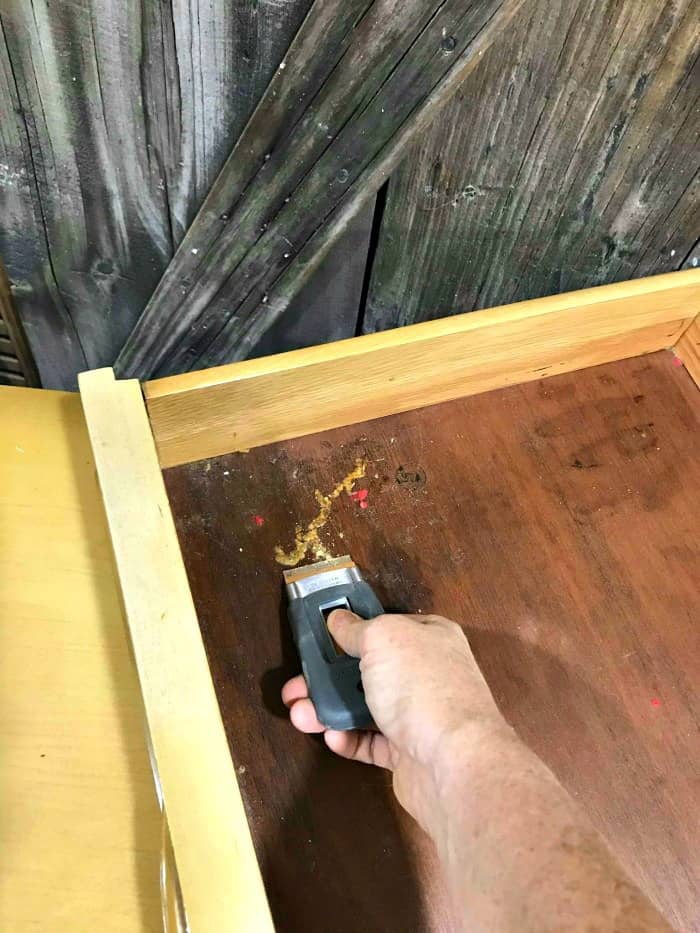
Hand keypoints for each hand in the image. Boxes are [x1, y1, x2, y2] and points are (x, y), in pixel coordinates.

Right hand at [281, 611, 507, 833]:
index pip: (387, 626)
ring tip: (299, 715)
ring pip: (366, 707)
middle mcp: (427, 673)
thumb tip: (338, 618)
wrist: (453, 762)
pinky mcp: (409, 753)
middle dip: (328, 677)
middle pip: (369, 669)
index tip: (319, 639)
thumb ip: (356, 629)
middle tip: (295, 687)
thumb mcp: (382, 638)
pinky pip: (372, 742)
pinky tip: (332, 736)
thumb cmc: (419, 686)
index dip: (353, 630)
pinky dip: (349, 739)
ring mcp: (419, 715)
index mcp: (430, 637)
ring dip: (329, 709)